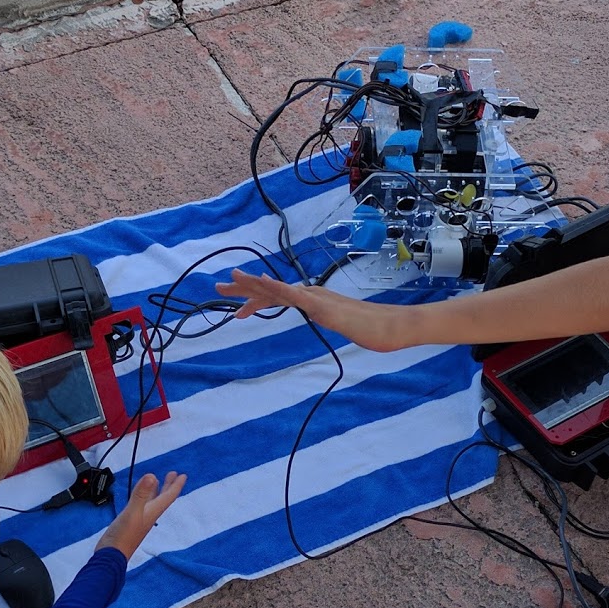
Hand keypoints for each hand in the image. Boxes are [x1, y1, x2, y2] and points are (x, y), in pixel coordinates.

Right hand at [97, 471, 185, 558]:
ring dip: (156, 490)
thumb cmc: (123, 537)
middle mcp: (148, 515)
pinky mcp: (130, 521)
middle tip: (174, 474)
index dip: (175, 485)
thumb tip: (151, 476)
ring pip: (152, 501)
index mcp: (152, 512)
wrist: (111, 556)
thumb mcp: (132, 512)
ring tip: (158, 481)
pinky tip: (140, 497)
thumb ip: (141, 494)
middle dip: (168, 485)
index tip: (183, 475)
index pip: (168, 496)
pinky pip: (140, 505)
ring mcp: (140, 518)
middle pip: (162, 498)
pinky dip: (143, 497)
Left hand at [214, 269, 413, 352]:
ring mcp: (316, 299)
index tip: (238, 309)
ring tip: (231, 278)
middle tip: (217, 286)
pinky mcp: (321, 305)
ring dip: (253, 282)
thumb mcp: (343, 327)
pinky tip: (260, 284)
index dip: (256, 300)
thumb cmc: (371, 329)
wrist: (391, 328)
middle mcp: (311, 295)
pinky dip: (275, 289)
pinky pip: (294, 296)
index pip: (279, 298)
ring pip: (278, 288)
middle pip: (272, 289)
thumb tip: (328, 321)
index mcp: (314, 301)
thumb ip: (332, 321)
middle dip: (244, 287)